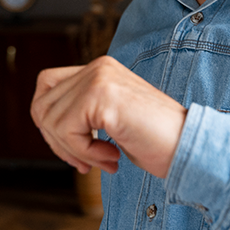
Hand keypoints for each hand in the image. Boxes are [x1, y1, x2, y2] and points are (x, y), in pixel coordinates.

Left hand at [30, 55, 187, 177]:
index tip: (75, 149)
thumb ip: (82, 111)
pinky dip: (84, 153)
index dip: (50, 122)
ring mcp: (99, 78)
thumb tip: (44, 124)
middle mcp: (98, 67)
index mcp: (102, 68)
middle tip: (85, 162)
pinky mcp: (101, 96)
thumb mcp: (112, 117)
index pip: (46, 86)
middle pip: (42, 105)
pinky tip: (111, 156)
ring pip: (50, 121)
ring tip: (104, 159)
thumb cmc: (156, 139)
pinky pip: (67, 132)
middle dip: (57, 142)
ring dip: (73, 151)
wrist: (188, 145)